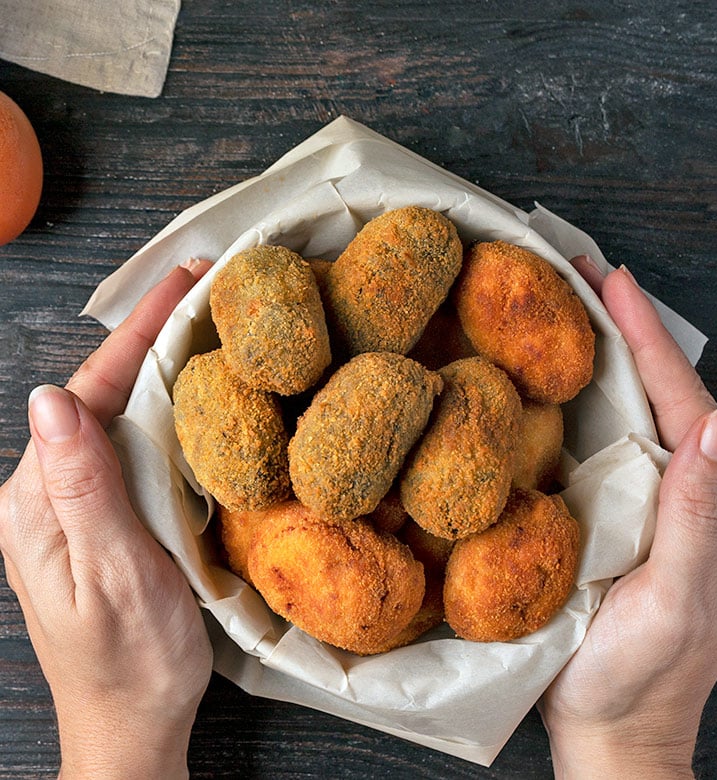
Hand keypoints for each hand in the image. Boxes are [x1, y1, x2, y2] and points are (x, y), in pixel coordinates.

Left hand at [0, 260, 213, 779]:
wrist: (132, 720)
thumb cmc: (129, 661)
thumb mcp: (111, 577)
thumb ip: (81, 490)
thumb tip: (53, 400)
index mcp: (36, 500)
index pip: (88, 394)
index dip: (136, 333)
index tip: (182, 283)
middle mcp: (49, 491)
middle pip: (100, 393)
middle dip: (150, 334)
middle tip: (201, 287)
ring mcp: (78, 501)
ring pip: (118, 414)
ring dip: (159, 363)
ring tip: (202, 321)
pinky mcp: (106, 513)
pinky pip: (132, 445)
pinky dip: (165, 406)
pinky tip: (192, 389)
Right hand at [538, 260, 716, 778]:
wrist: (612, 732)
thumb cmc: (642, 680)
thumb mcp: (678, 603)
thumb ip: (700, 516)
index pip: (690, 406)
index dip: (650, 340)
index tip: (612, 281)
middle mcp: (709, 497)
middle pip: (670, 396)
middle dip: (630, 330)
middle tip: (584, 272)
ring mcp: (670, 505)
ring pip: (642, 414)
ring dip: (610, 355)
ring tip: (576, 306)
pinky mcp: (633, 516)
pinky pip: (617, 445)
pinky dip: (593, 399)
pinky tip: (570, 375)